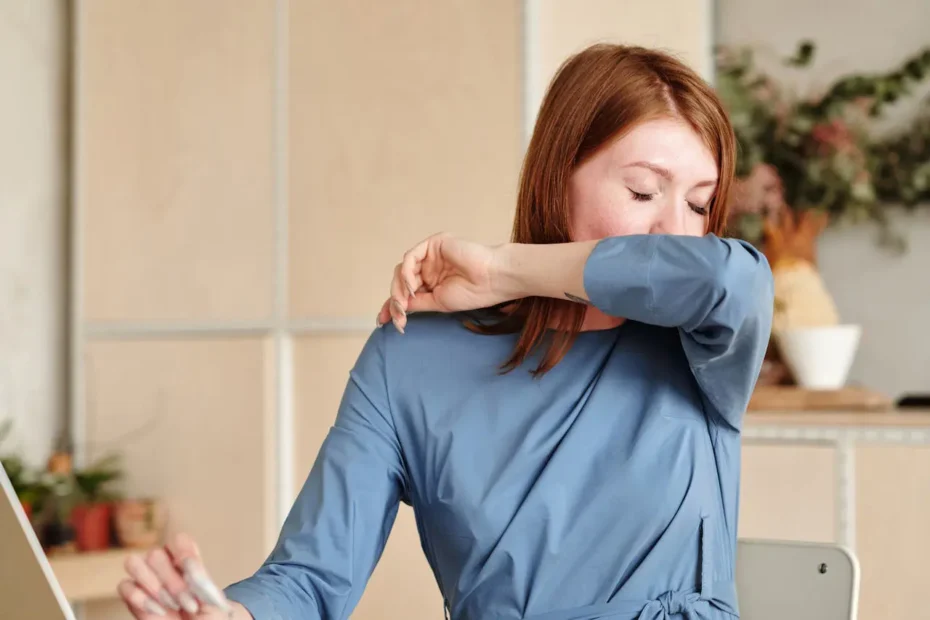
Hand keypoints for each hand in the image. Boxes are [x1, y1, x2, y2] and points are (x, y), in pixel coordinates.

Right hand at [118, 532, 247, 618]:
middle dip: (172, 582)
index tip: (193, 576)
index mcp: (186, 560)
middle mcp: (163, 565)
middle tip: (188, 604)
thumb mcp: (212, 602)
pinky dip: (141, 599)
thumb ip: (203, 584)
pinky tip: (158, 612)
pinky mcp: (131, 596)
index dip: (184, 554)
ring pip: (133, 563)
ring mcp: (145, 579)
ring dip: (153, 586)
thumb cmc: (205, 618)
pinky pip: (125, 586)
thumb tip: (191, 568)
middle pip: (155, 554)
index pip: (179, 540)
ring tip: (171, 606)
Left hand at [377, 233, 505, 332]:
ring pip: (403, 269)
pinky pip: (411, 257)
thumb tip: (397, 308)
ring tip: (405, 304)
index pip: (406, 291)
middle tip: (398, 317)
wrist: (492, 279)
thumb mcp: (438, 303)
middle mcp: (429, 266)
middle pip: (401, 280)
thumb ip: (417, 302)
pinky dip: (407, 273)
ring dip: (400, 289)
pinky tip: (413, 287)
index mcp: (432, 281)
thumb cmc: (472, 292)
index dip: (392, 305)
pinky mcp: (433, 244)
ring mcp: (430, 255)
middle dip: (395, 299)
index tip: (382, 321)